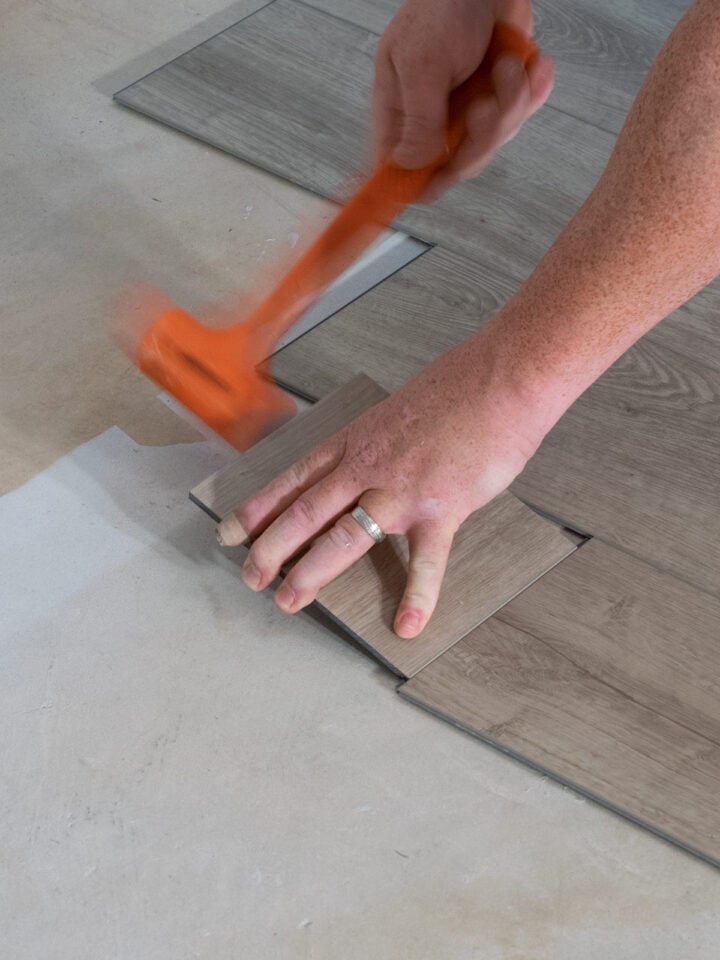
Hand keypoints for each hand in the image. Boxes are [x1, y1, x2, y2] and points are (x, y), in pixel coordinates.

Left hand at [216, 333, 545, 638]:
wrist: (501, 377)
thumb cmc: (457, 387)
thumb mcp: (398, 410)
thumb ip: (379, 444)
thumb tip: (369, 467)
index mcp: (356, 440)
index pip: (294, 478)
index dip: (260, 508)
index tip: (232, 530)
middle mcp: (368, 466)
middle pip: (305, 512)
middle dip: (270, 549)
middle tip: (250, 578)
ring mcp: (401, 490)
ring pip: (343, 537)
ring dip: (311, 572)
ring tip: (289, 600)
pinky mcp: (442, 509)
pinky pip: (425, 562)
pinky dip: (416, 597)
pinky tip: (406, 626)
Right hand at [372, 0, 553, 199]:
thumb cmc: (442, 6)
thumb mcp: (422, 65)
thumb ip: (418, 122)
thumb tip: (410, 168)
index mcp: (400, 113)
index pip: (397, 171)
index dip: (413, 187)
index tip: (435, 184)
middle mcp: (433, 119)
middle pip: (456, 167)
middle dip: (481, 138)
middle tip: (485, 104)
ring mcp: (467, 112)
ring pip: (493, 142)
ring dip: (510, 103)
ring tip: (507, 64)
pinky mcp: (499, 99)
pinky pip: (520, 117)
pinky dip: (532, 91)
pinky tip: (531, 67)